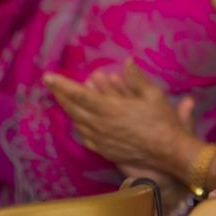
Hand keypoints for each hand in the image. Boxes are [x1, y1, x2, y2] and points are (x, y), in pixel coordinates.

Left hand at [45, 61, 196, 180]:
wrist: (168, 153)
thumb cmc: (162, 122)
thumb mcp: (153, 95)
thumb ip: (137, 78)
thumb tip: (127, 61)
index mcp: (109, 109)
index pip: (79, 95)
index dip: (62, 85)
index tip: (48, 76)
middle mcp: (99, 125)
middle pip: (73, 109)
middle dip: (60, 95)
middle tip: (51, 85)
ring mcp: (100, 139)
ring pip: (77, 122)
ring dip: (68, 108)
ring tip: (62, 98)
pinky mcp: (103, 150)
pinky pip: (85, 135)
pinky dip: (79, 124)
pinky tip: (78, 119)